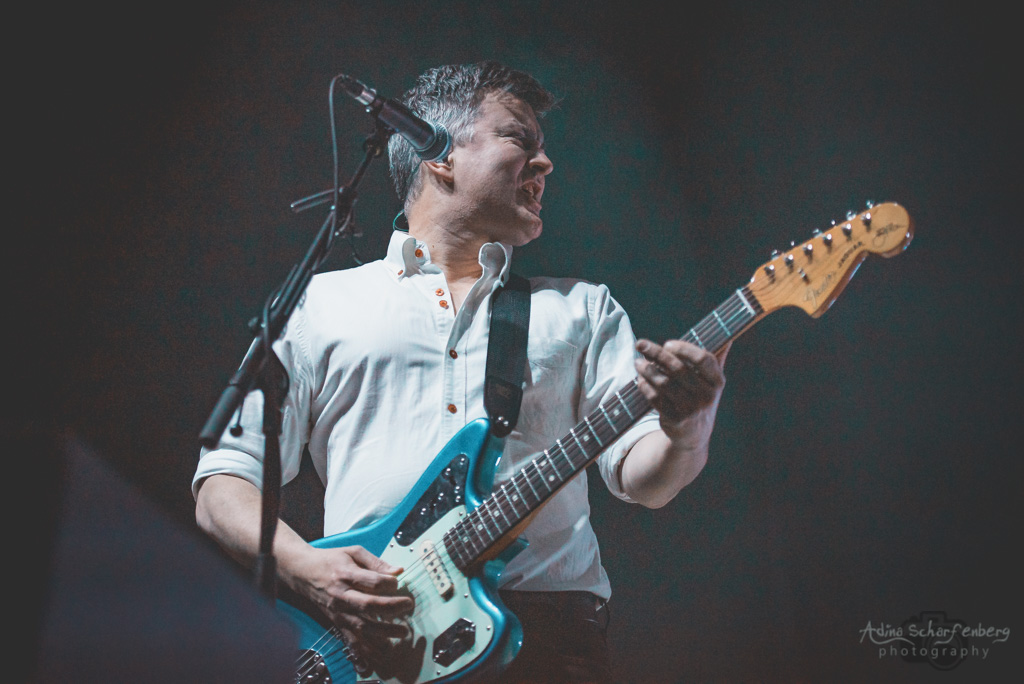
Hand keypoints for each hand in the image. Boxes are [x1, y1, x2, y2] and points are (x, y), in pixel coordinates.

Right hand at [294, 545, 413, 670]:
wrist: (303, 572)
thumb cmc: (331, 560)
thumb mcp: (353, 552)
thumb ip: (376, 562)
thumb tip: (398, 571)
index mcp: (346, 574)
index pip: (372, 581)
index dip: (390, 582)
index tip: (398, 582)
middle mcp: (341, 595)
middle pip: (369, 605)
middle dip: (392, 608)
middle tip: (408, 605)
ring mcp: (338, 611)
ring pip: (362, 626)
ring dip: (384, 632)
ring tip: (402, 632)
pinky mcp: (336, 622)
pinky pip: (351, 638)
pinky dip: (365, 647)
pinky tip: (380, 649)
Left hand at [634, 338, 727, 446]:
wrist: (694, 434)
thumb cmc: (701, 398)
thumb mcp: (712, 382)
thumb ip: (717, 358)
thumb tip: (728, 337)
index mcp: (717, 381)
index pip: (703, 358)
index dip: (683, 348)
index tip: (667, 343)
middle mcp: (706, 395)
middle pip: (678, 368)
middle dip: (656, 353)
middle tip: (640, 344)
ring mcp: (691, 408)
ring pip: (664, 383)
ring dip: (647, 370)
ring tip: (637, 362)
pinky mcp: (675, 419)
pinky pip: (655, 398)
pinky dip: (645, 387)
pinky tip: (640, 379)